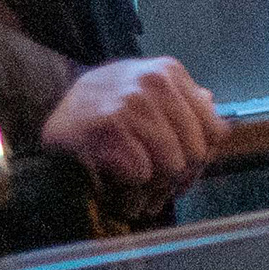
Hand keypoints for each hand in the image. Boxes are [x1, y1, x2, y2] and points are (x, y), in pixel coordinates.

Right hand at [42, 56, 224, 191]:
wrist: (50, 107)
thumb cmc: (103, 104)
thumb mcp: (145, 90)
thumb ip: (183, 102)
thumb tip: (218, 120)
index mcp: (170, 72)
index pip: (215, 130)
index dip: (203, 160)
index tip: (185, 175)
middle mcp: (154, 82)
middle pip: (196, 151)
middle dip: (180, 180)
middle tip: (161, 194)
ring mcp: (131, 102)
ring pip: (172, 165)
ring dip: (156, 190)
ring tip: (140, 197)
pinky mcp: (108, 127)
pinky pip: (142, 173)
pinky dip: (132, 189)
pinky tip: (120, 190)